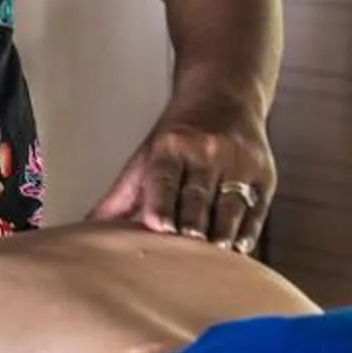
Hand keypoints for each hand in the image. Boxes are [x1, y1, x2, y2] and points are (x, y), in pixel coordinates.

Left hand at [88, 95, 277, 250]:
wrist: (226, 94)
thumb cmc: (179, 136)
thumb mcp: (147, 155)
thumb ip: (121, 197)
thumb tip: (86, 233)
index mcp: (171, 146)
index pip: (164, 177)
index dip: (162, 202)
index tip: (160, 226)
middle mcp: (206, 151)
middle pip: (198, 196)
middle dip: (193, 225)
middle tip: (188, 252)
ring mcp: (238, 162)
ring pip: (230, 206)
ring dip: (222, 234)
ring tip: (214, 258)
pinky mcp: (264, 174)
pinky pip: (257, 209)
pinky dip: (248, 231)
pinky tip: (239, 248)